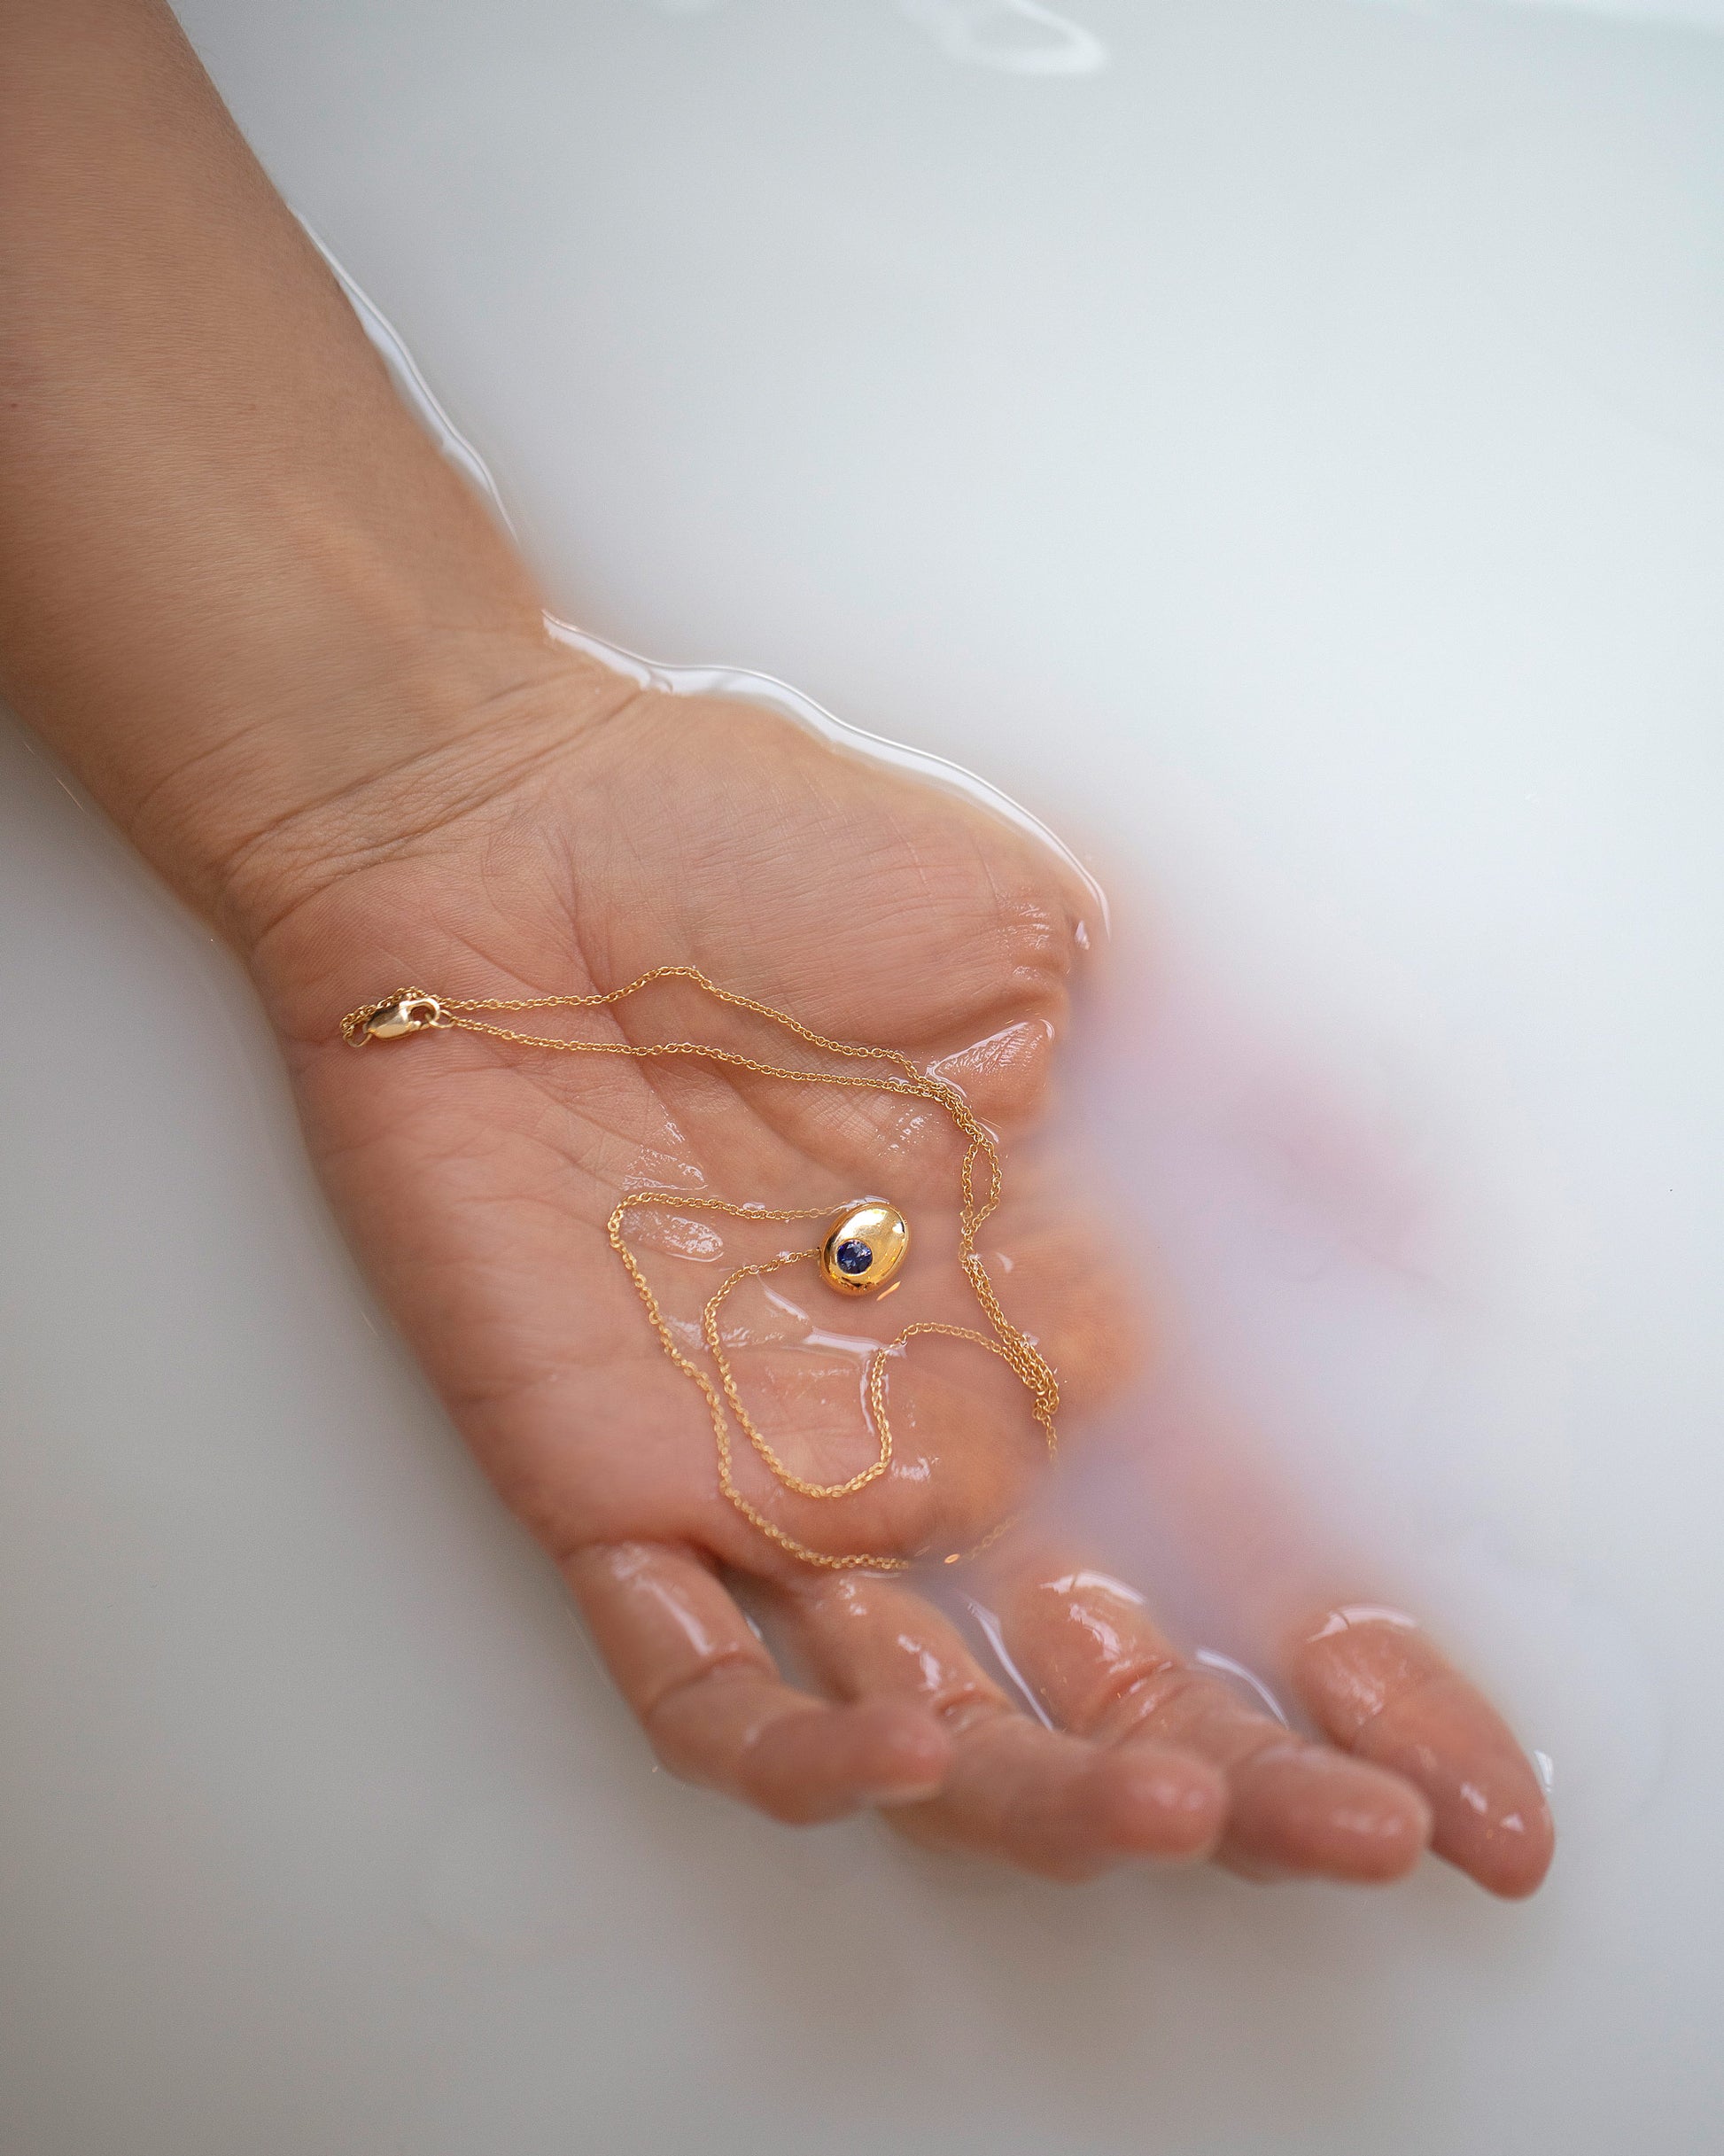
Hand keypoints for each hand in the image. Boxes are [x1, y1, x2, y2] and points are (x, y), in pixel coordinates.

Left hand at [238, 658, 1554, 1894]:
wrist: (502, 830)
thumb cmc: (760, 849)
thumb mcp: (1045, 940)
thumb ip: (1219, 1079)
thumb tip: (1427, 1214)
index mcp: (1048, 1306)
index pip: (1233, 1534)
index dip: (1357, 1675)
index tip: (1471, 1786)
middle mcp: (930, 1418)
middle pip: (1100, 1667)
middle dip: (1243, 1773)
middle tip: (1353, 1826)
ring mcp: (773, 1474)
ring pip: (929, 1713)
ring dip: (1051, 1788)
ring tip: (1172, 1798)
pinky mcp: (610, 1490)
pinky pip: (699, 1684)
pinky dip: (800, 1743)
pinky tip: (906, 1738)